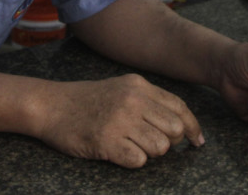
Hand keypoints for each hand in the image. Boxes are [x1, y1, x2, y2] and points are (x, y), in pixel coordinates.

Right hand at [33, 74, 203, 168]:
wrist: (50, 105)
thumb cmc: (85, 100)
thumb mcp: (120, 88)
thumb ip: (148, 100)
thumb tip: (179, 124)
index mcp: (139, 86)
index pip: (179, 107)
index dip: (192, 127)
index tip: (197, 141)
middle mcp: (133, 100)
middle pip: (174, 129)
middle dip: (169, 142)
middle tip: (151, 144)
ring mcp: (120, 120)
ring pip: (160, 147)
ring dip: (150, 153)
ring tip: (131, 146)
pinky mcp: (106, 141)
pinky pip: (138, 161)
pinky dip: (133, 161)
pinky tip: (118, 152)